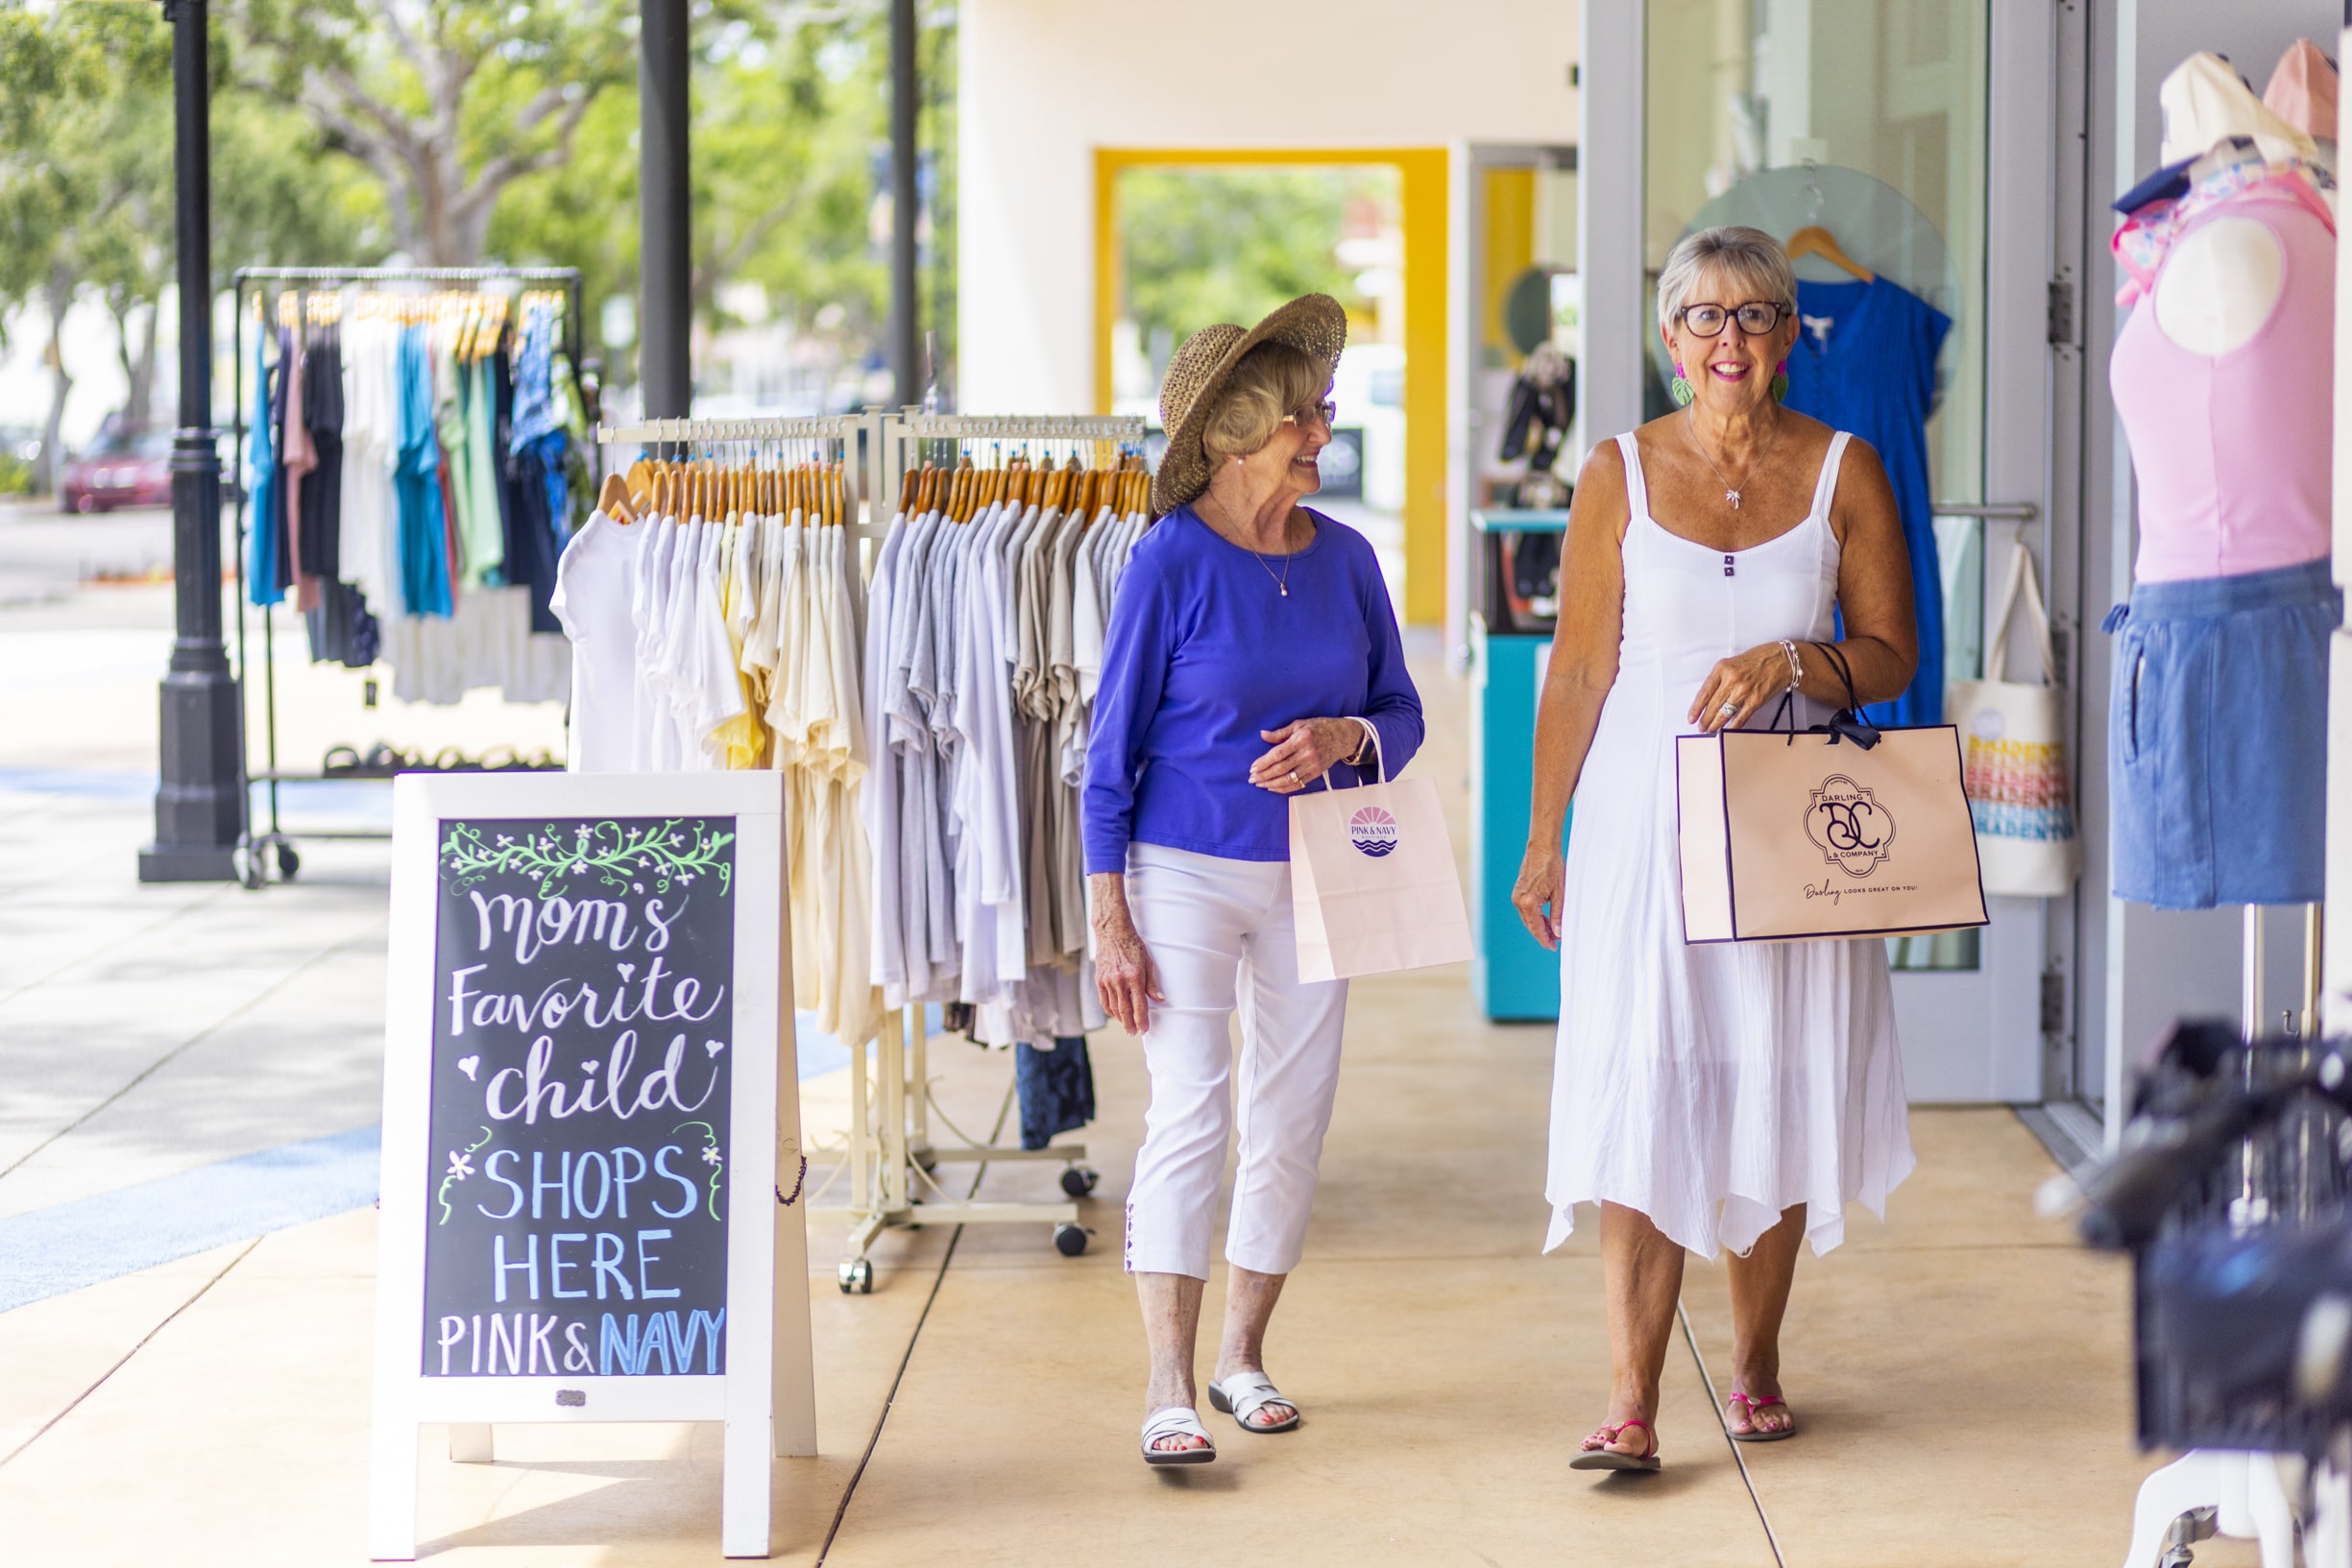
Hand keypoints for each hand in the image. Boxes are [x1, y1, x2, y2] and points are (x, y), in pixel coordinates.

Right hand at [1092, 891, 1163, 1034]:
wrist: (1112, 932)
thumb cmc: (1133, 945)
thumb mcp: (1147, 962)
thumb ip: (1152, 983)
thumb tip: (1160, 1000)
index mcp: (1134, 976)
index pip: (1139, 1005)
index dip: (1142, 1020)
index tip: (1144, 1029)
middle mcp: (1119, 980)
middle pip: (1125, 1010)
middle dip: (1130, 1024)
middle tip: (1134, 1033)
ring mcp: (1107, 980)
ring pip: (1113, 1007)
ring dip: (1120, 1019)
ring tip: (1126, 1025)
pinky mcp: (1099, 979)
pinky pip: (1104, 1000)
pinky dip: (1110, 1010)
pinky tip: (1116, 1014)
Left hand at [1248, 717, 1365, 794]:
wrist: (1343, 737)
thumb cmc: (1319, 727)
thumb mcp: (1300, 724)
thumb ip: (1280, 732)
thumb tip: (1262, 735)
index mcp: (1301, 739)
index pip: (1278, 754)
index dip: (1263, 762)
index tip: (1253, 768)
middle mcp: (1307, 754)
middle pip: (1281, 768)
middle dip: (1264, 775)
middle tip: (1252, 779)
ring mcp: (1312, 765)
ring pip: (1288, 779)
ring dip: (1271, 783)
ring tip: (1259, 784)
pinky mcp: (1316, 773)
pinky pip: (1298, 784)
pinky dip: (1284, 788)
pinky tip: (1273, 788)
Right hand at [1511, 840, 1565, 949]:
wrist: (1542, 848)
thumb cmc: (1552, 867)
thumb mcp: (1560, 893)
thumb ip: (1557, 915)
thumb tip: (1558, 933)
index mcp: (1529, 902)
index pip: (1536, 928)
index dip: (1545, 940)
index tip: (1553, 947)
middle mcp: (1519, 901)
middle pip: (1530, 925)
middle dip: (1542, 935)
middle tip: (1556, 941)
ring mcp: (1516, 896)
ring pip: (1527, 918)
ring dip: (1539, 926)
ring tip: (1553, 931)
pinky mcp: (1517, 892)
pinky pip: (1525, 910)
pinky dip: (1534, 916)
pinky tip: (1545, 918)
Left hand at [1688, 643, 1795, 732]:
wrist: (1782, 660)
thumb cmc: (1757, 660)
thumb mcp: (1732, 662)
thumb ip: (1719, 678)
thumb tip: (1708, 698)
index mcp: (1722, 668)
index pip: (1704, 692)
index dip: (1696, 708)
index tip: (1691, 717)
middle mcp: (1732, 679)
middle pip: (1713, 705)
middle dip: (1705, 720)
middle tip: (1701, 727)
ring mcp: (1744, 690)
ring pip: (1724, 713)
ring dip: (1715, 724)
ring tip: (1710, 730)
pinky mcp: (1756, 700)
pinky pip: (1741, 717)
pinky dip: (1732, 726)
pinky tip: (1727, 730)